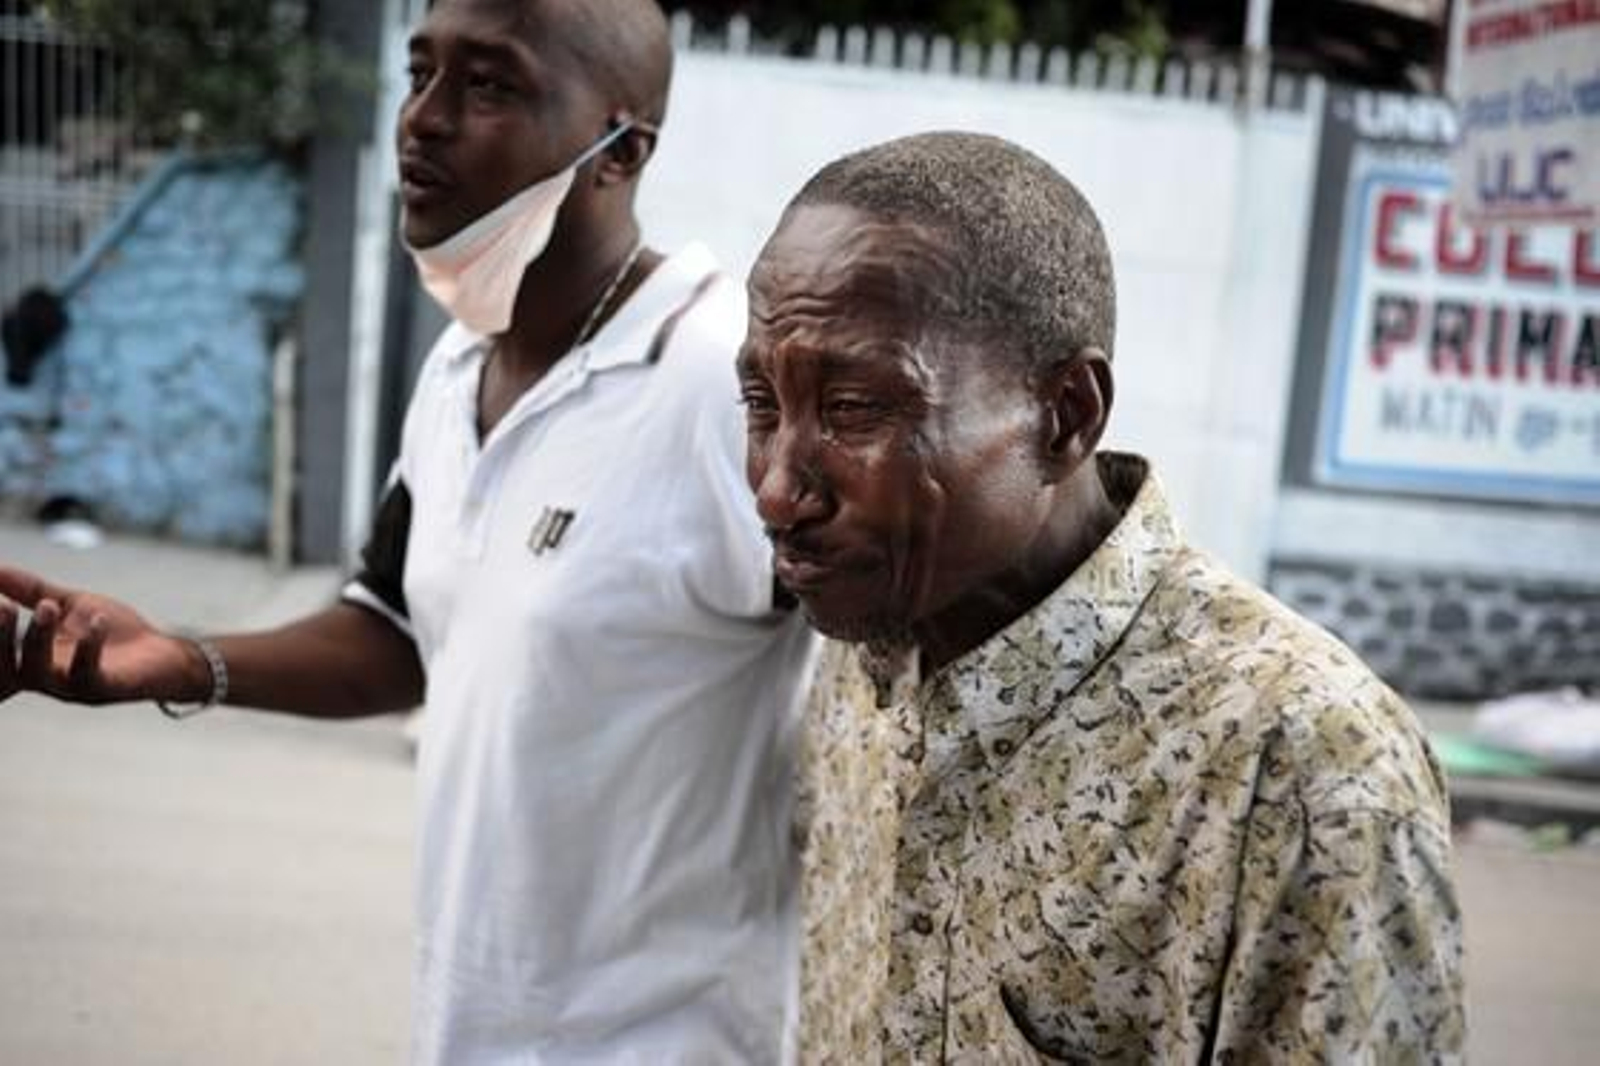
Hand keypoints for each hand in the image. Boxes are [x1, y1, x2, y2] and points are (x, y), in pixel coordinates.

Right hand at [0, 566, 208, 705]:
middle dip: (1, 640)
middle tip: (4, 606)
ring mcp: (72, 688)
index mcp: (30, 661)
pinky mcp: (105, 689)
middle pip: (7, 671)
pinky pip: (88, 675)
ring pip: (40, 674)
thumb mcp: (69, 604)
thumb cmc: (113, 632)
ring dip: (38, 639)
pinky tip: (98, 619)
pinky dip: (89, 646)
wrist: (164, 654)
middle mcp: (45, 679)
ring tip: (48, 606)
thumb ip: (32, 590)